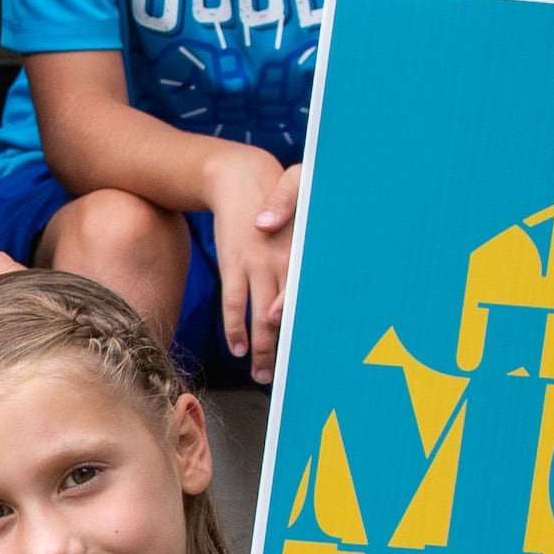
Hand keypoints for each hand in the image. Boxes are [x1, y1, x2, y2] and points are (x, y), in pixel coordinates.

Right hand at [201, 146, 294, 382]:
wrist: (239, 178)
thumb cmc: (280, 198)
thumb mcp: (306, 207)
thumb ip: (308, 240)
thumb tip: (285, 262)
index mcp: (306, 252)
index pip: (312, 296)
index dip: (313, 323)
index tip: (320, 350)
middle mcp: (283, 262)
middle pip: (289, 315)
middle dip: (290, 347)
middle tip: (293, 376)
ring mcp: (256, 265)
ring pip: (259, 318)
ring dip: (262, 349)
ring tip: (263, 375)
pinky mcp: (233, 264)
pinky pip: (234, 304)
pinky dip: (235, 329)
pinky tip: (239, 349)